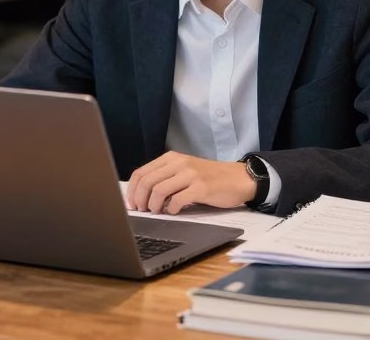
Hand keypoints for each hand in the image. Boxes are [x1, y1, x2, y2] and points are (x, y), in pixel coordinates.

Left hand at [126, 151, 256, 213]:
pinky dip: (171, 209)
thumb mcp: (184, 171)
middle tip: (141, 211)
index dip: (132, 190)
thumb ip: (166, 178)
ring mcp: (190, 174)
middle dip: (139, 200)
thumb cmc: (209, 178)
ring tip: (157, 212)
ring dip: (153, 206)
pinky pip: (177, 200)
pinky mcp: (201, 187)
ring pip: (159, 191)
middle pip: (147, 182)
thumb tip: (142, 196)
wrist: (238, 178)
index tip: (131, 204)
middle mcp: (179, 163)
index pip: (141, 172)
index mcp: (171, 158)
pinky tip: (174, 211)